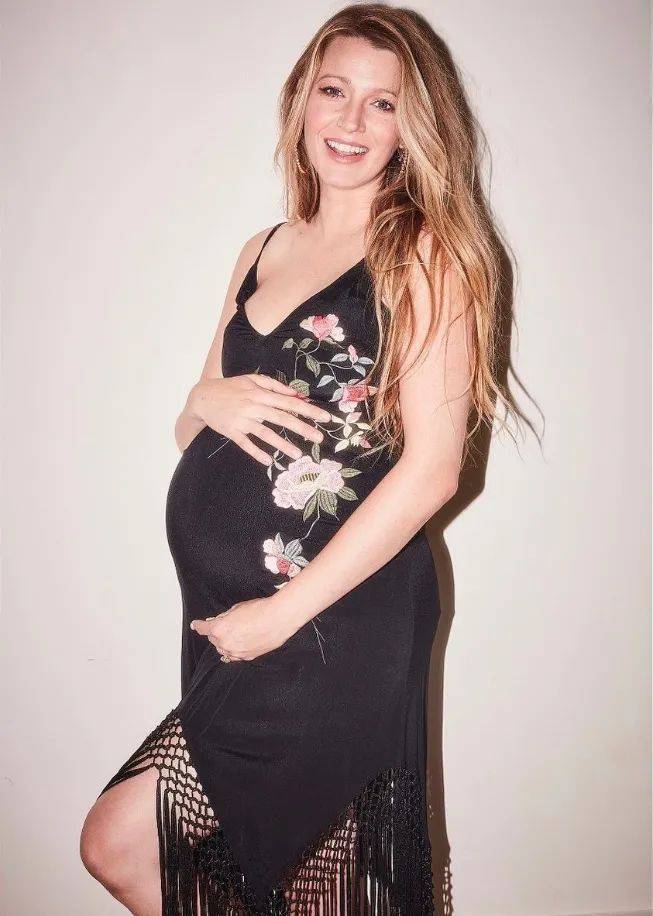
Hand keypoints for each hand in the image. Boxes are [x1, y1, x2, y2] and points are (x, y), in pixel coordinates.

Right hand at [188, 373, 332, 465]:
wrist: (203, 396)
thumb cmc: (231, 387)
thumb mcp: (252, 379)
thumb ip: (275, 385)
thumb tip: (295, 393)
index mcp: (261, 393)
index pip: (289, 402)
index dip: (308, 410)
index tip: (325, 417)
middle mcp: (254, 406)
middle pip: (282, 418)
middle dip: (302, 428)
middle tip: (319, 438)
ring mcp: (242, 420)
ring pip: (266, 434)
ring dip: (282, 445)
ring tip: (297, 455)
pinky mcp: (232, 431)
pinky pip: (246, 444)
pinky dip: (256, 452)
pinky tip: (268, 461)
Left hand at [190, 596, 299, 661]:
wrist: (279, 619)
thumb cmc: (260, 610)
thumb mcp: (237, 608)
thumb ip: (224, 617)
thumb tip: (218, 620)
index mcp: (219, 629)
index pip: (203, 629)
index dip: (198, 626)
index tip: (196, 625)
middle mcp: (225, 643)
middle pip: (213, 640)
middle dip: (216, 632)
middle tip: (224, 624)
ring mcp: (236, 652)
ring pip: (224, 649)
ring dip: (225, 642)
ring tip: (235, 633)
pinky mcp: (248, 657)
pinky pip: (235, 655)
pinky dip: (235, 649)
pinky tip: (241, 642)